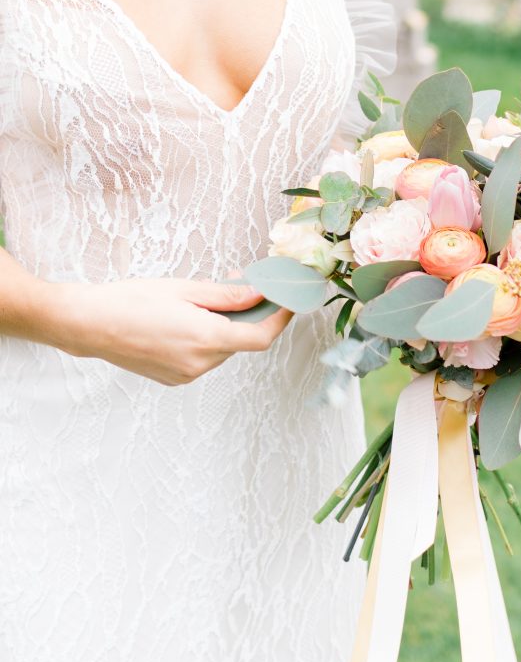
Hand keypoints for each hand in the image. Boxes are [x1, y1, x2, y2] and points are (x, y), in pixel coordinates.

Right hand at [41, 276, 293, 386]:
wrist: (89, 324)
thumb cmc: (132, 301)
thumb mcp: (185, 289)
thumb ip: (227, 295)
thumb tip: (258, 295)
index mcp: (205, 339)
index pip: (260, 337)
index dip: (280, 320)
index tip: (290, 302)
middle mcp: (199, 364)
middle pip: (241, 340)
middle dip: (248, 313)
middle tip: (245, 284)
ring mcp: (185, 375)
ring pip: (223, 348)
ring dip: (226, 324)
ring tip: (210, 297)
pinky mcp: (173, 378)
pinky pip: (204, 356)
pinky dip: (208, 337)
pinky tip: (193, 316)